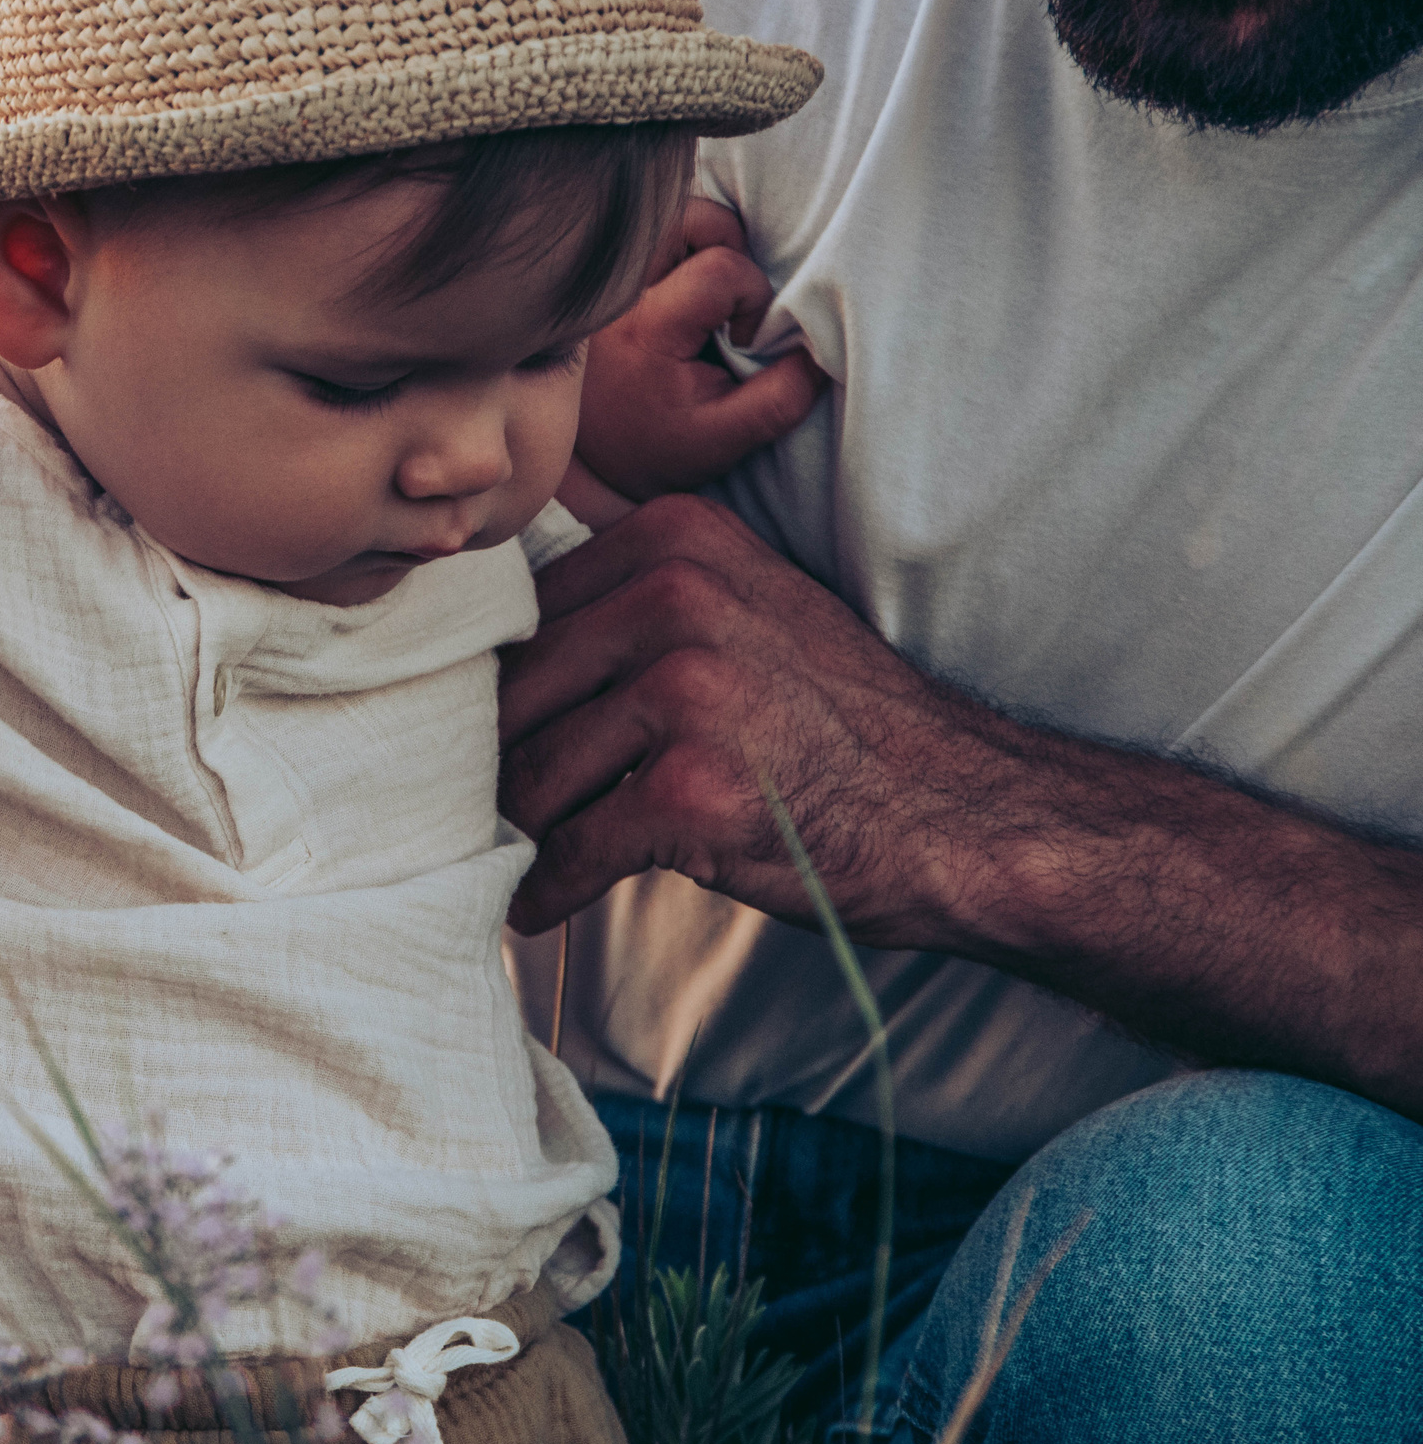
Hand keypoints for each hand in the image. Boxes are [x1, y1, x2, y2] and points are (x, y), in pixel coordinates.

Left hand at [496, 494, 985, 943]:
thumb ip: (631, 607)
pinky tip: (539, 906)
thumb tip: (485, 663)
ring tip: (520, 855)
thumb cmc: (836, 727)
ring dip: (518, 831)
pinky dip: (543, 889)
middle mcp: (676, 595)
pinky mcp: (689, 792)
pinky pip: (566, 850)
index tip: (493, 740)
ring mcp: (686, 692)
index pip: (526, 616)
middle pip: (515, 693)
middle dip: (496, 764)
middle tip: (491, 812)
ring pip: (529, 774)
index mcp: (676, 537)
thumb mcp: (741, 610)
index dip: (500, 691)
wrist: (959, 815)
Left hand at [574, 199, 828, 500]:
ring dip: (701, 237)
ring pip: (663, 215)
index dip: (751, 293)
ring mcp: (605, 283)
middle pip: (684, 215)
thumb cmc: (660, 445)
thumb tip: (822, 349)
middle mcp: (617, 295)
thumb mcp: (727, 440)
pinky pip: (647, 232)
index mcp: (646, 328)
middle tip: (729, 290)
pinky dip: (678, 243)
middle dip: (724, 239)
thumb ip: (782, 398)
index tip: (742, 337)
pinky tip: (688, 282)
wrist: (595, 458)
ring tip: (710, 287)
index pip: (719, 268)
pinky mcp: (604, 281)